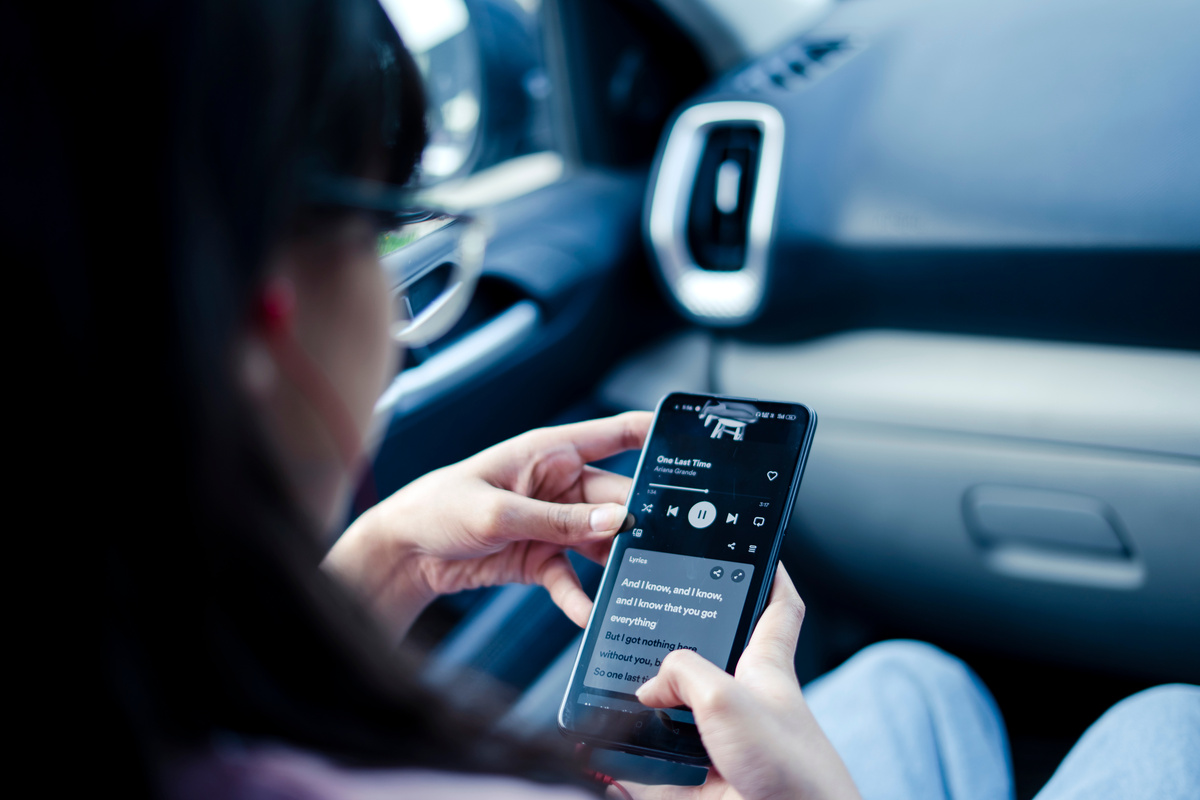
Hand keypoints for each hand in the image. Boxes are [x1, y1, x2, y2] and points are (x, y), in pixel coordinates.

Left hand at [323, 411, 651, 639]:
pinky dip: (581, 598)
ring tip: (639, 585)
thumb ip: (559, 521)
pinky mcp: (541, 558)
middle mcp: (559, 485)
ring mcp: (553, 523)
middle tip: (666, 547)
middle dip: (640, 522)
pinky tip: (591, 617)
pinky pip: (573, 578)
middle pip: (617, 500)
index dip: (657, 434)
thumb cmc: (439, 508)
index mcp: (551, 451)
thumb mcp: (499, 512)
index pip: (616, 434)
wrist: (402, 553)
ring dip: (617, 565)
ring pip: (601, 542)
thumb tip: (617, 521)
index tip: (696, 446)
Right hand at [630, 566, 860, 799]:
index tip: (755, 549)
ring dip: (646, 714)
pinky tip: (608, 763)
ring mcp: (726, 747)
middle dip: (677, 647)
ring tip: (614, 698)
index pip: (777, 606)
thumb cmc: (793, 772)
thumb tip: (647, 688)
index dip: (769, 573)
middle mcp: (747, 703)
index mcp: (765, 668)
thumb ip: (682, 674)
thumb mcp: (728, 699)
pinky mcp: (706, 788)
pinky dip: (631, 771)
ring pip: (676, 720)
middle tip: (644, 630)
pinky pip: (657, 776)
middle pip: (710, 661)